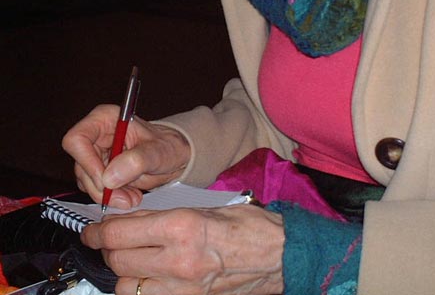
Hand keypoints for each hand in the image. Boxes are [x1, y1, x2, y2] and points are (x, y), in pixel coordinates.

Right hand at [62, 104, 190, 207]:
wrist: (173, 156)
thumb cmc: (168, 145)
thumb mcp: (158, 152)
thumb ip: (136, 160)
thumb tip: (110, 176)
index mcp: (106, 119)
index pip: (77, 139)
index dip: (87, 162)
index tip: (105, 180)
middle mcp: (97, 135)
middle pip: (80, 165)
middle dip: (101, 186)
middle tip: (124, 197)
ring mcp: (96, 154)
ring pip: (86, 181)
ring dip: (108, 195)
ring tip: (132, 197)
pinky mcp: (99, 170)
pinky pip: (95, 189)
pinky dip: (111, 197)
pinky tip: (128, 195)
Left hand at [81, 205, 283, 294]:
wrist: (281, 256)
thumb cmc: (251, 226)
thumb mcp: (207, 208)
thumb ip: (168, 216)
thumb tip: (134, 220)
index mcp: (182, 227)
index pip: (121, 232)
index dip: (99, 230)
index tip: (92, 229)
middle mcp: (177, 261)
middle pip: (118, 260)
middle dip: (108, 249)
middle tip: (110, 240)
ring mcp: (182, 289)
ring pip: (127, 287)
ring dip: (123, 273)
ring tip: (131, 260)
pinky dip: (143, 289)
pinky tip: (149, 278)